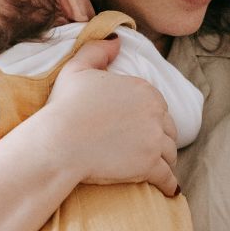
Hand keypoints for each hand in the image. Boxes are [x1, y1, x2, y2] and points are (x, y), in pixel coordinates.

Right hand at [39, 36, 180, 195]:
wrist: (59, 141)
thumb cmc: (64, 107)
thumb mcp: (77, 69)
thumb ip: (98, 50)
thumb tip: (117, 40)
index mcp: (143, 89)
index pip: (158, 107)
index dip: (151, 119)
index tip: (142, 129)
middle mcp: (155, 112)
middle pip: (168, 130)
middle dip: (161, 140)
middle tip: (152, 151)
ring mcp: (154, 139)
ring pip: (170, 153)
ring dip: (166, 161)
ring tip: (159, 169)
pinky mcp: (151, 165)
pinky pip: (169, 178)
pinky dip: (170, 184)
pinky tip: (169, 190)